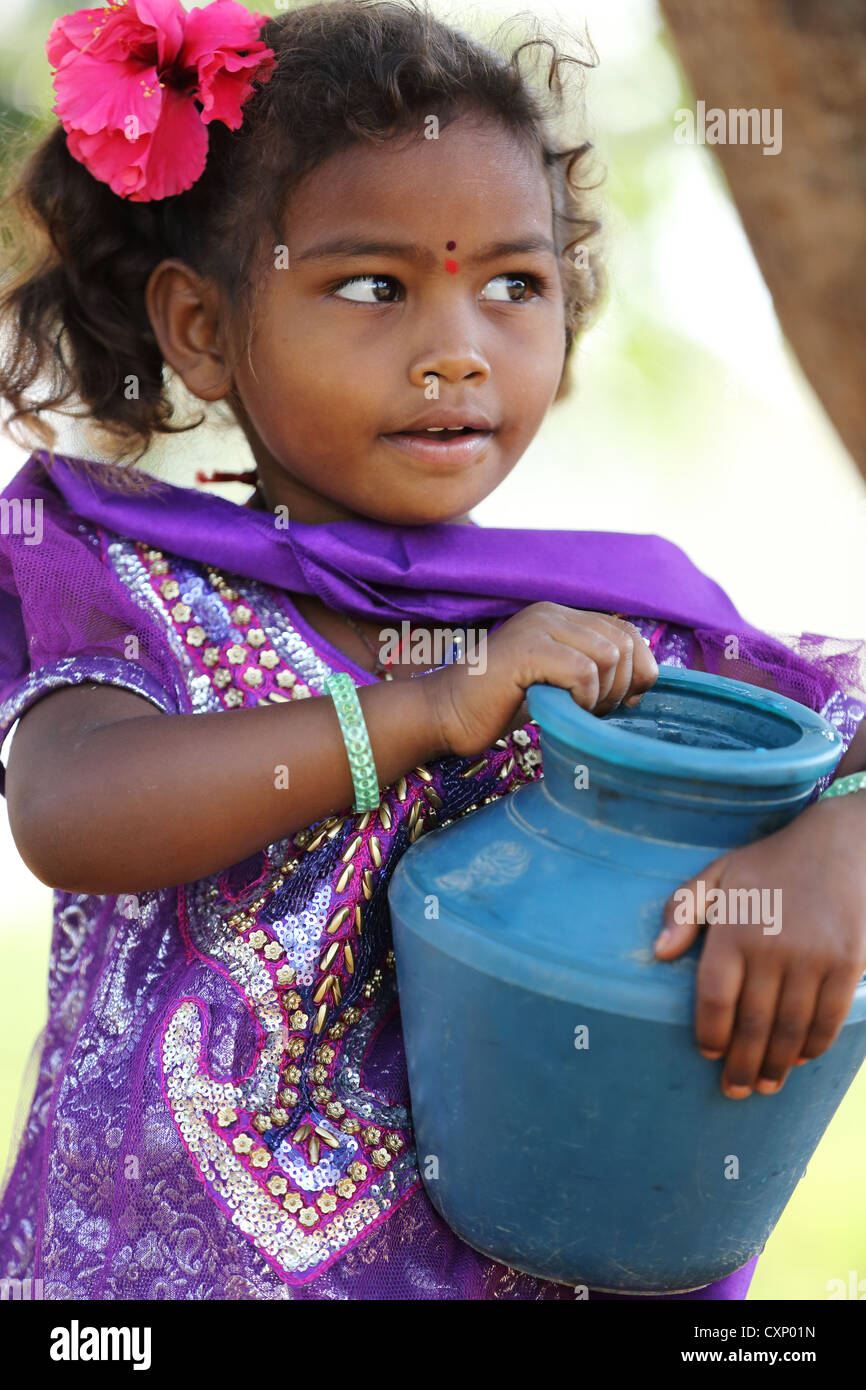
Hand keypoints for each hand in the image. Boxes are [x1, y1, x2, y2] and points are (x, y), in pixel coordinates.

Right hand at [430, 602, 657, 759]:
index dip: (638, 671)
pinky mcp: (527, 650)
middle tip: (593, 711)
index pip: (627, 633)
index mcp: (560, 616)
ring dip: (602, 694)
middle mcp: (551, 613)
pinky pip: (584, 672)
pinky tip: (562, 707)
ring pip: (610, 656)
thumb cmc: (499, 704)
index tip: (622, 702)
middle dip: (622, 687)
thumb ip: (592, 669)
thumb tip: (645, 680)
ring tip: (576, 710)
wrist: (445, 712)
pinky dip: (583, 698)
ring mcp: (538, 627)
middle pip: (625, 644)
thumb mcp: (555, 681)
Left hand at [654, 792, 865, 1097]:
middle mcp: (772, 948)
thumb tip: (659, 953)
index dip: (710, 1032)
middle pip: (752, 1024)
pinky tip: (800, 1059)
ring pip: (790, 1029)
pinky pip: (828, 1018)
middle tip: (734, 1091)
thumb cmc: (770, 865)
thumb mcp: (718, 875)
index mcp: (734, 929)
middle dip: (741, 1064)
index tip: (707, 1053)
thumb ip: (682, 910)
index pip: (715, 997)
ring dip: (776, 1065)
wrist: (839, 846)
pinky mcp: (847, 963)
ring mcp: (813, 958)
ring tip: (765, 1085)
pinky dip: (813, 1045)